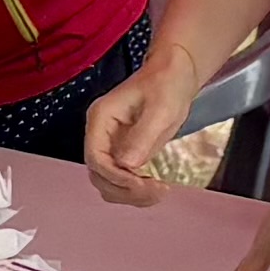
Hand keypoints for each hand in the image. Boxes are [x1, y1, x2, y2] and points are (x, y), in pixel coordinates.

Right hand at [81, 64, 201, 200]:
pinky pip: (122, 181)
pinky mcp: (124, 154)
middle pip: (98, 175)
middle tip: (156, 190)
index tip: (141, 184)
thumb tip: (127, 165)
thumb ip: (142, 136)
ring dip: (130, 195)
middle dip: (125, 189)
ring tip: (159, 191)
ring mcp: (111, 146)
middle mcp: (100, 135)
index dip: (115, 176)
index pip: (95, 157)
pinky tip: (157, 187)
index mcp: (100, 119)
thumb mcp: (160, 108)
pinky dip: (137, 192)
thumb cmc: (166, 84)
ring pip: (108, 183)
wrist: (173, 75)